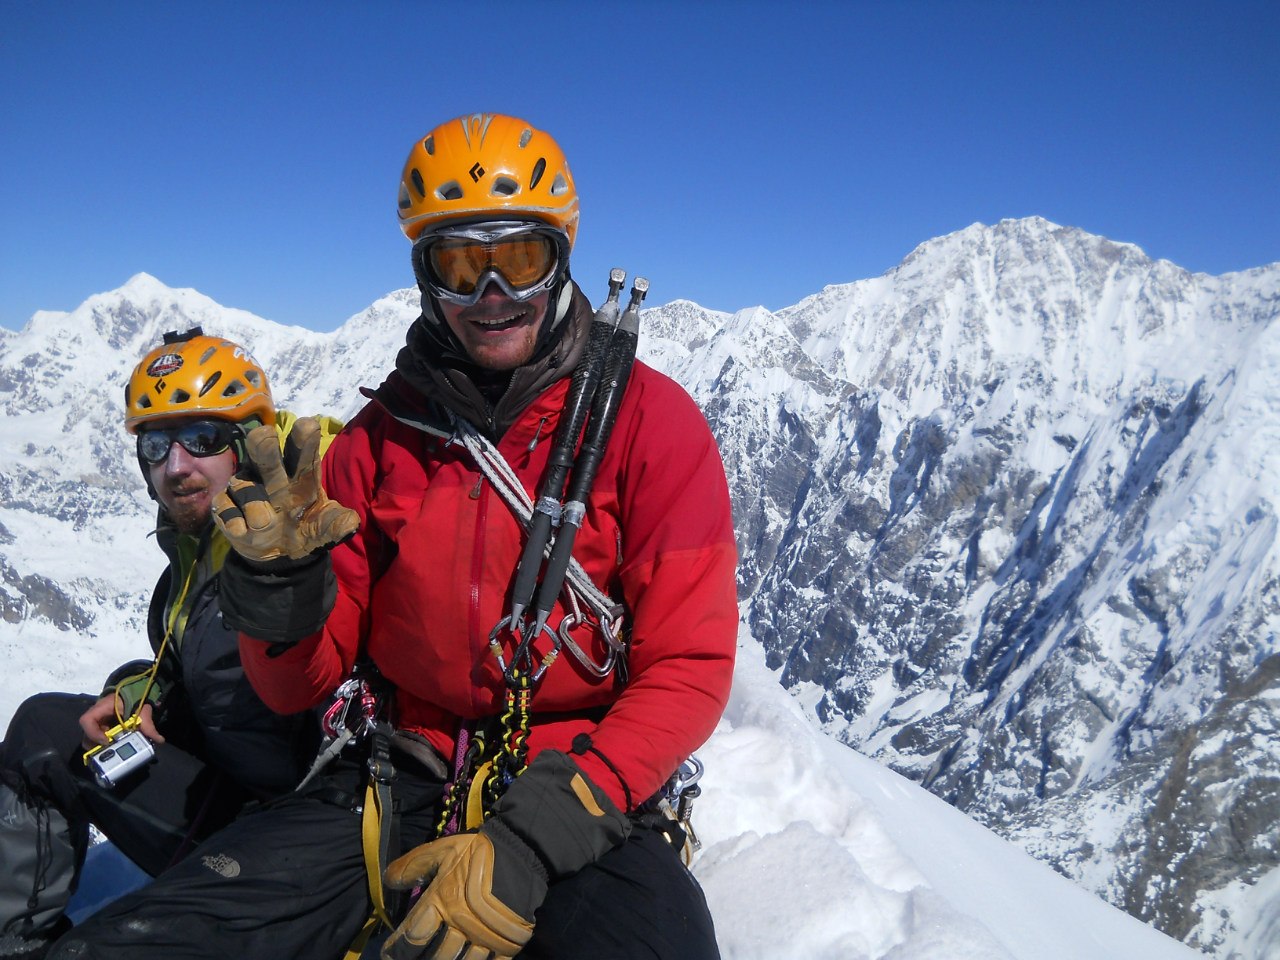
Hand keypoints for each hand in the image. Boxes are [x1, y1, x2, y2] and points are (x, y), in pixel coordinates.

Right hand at [79, 697, 164, 747]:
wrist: (135, 693)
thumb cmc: (134, 698)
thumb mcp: (141, 710)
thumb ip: (148, 724)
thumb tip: (159, 740)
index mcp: (102, 708)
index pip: (86, 720)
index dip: (93, 733)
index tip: (107, 741)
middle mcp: (96, 716)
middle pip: (87, 734)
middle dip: (96, 745)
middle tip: (109, 751)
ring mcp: (98, 723)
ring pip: (91, 738)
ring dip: (101, 746)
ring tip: (113, 751)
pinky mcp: (103, 728)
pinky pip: (99, 738)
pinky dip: (106, 745)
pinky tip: (116, 747)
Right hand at [212, 417, 357, 563]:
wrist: (277, 553)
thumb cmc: (303, 528)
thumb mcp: (322, 530)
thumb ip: (335, 524)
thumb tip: (352, 523)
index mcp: (300, 473)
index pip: (302, 451)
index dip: (304, 439)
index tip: (308, 426)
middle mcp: (271, 473)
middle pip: (266, 453)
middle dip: (265, 445)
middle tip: (265, 435)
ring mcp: (246, 486)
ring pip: (244, 486)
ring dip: (254, 507)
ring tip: (265, 525)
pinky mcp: (224, 503)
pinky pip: (226, 508)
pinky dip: (235, 522)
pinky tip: (243, 531)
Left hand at [381, 826, 541, 959]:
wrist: (523, 853)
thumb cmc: (479, 852)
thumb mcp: (442, 850)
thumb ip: (414, 865)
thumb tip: (388, 881)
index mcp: (443, 902)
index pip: (412, 936)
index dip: (396, 949)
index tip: (387, 955)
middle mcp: (461, 924)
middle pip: (435, 957)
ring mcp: (485, 937)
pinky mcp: (506, 944)